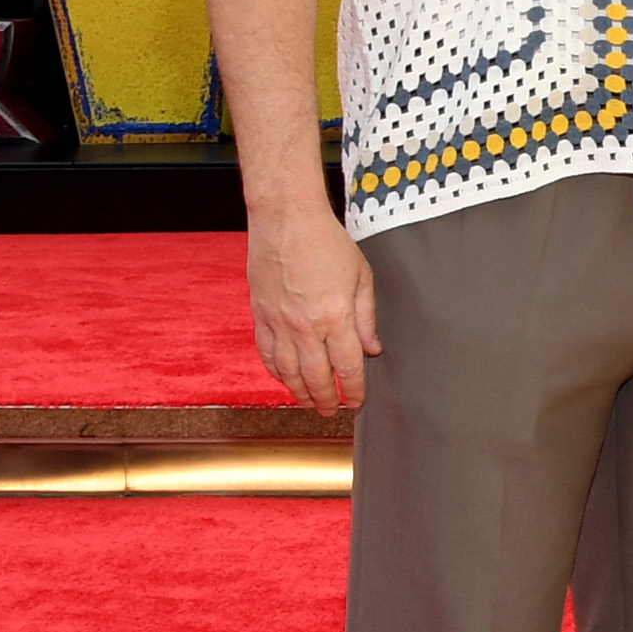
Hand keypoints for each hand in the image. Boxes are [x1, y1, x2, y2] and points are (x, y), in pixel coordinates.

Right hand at [247, 204, 380, 411]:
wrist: (286, 220)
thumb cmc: (326, 242)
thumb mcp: (361, 277)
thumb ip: (366, 318)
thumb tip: (372, 350)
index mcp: (335, 318)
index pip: (347, 368)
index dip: (353, 391)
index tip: (357, 402)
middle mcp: (305, 327)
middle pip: (315, 378)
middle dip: (325, 400)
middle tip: (331, 411)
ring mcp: (278, 323)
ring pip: (288, 372)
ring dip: (299, 392)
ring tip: (310, 403)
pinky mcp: (260, 315)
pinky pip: (266, 354)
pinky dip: (275, 372)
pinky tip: (284, 378)